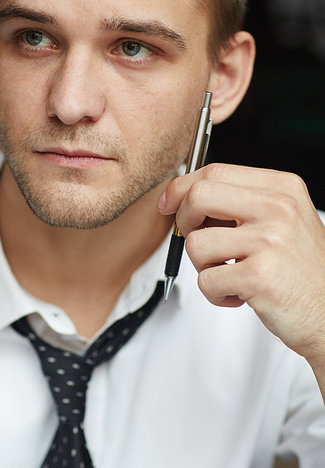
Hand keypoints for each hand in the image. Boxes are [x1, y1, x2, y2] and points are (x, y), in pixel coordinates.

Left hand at [158, 163, 324, 376]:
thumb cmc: (299, 271)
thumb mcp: (282, 221)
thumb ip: (242, 203)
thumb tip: (184, 198)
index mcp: (282, 188)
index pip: (215, 171)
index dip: (181, 188)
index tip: (168, 204)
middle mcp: (278, 208)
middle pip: (198, 196)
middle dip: (184, 222)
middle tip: (199, 243)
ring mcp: (269, 241)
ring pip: (196, 243)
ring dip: (204, 268)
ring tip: (231, 276)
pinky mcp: (259, 276)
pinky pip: (206, 281)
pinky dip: (215, 294)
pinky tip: (240, 295)